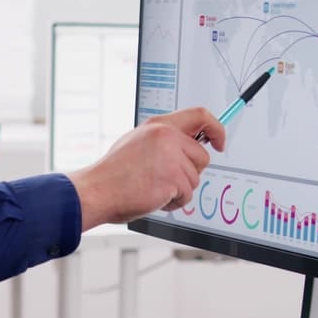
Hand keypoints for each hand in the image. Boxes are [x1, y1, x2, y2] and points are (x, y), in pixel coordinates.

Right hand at [67, 107, 227, 228]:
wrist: (97, 190)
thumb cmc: (113, 172)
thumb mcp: (137, 141)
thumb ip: (163, 139)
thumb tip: (188, 145)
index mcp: (159, 125)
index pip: (200, 115)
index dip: (216, 128)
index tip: (220, 141)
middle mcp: (166, 136)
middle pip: (202, 157)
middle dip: (190, 172)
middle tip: (167, 179)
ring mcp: (171, 157)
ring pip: (194, 179)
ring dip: (179, 190)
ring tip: (154, 188)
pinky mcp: (172, 178)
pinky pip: (186, 195)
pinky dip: (173, 202)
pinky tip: (154, 197)